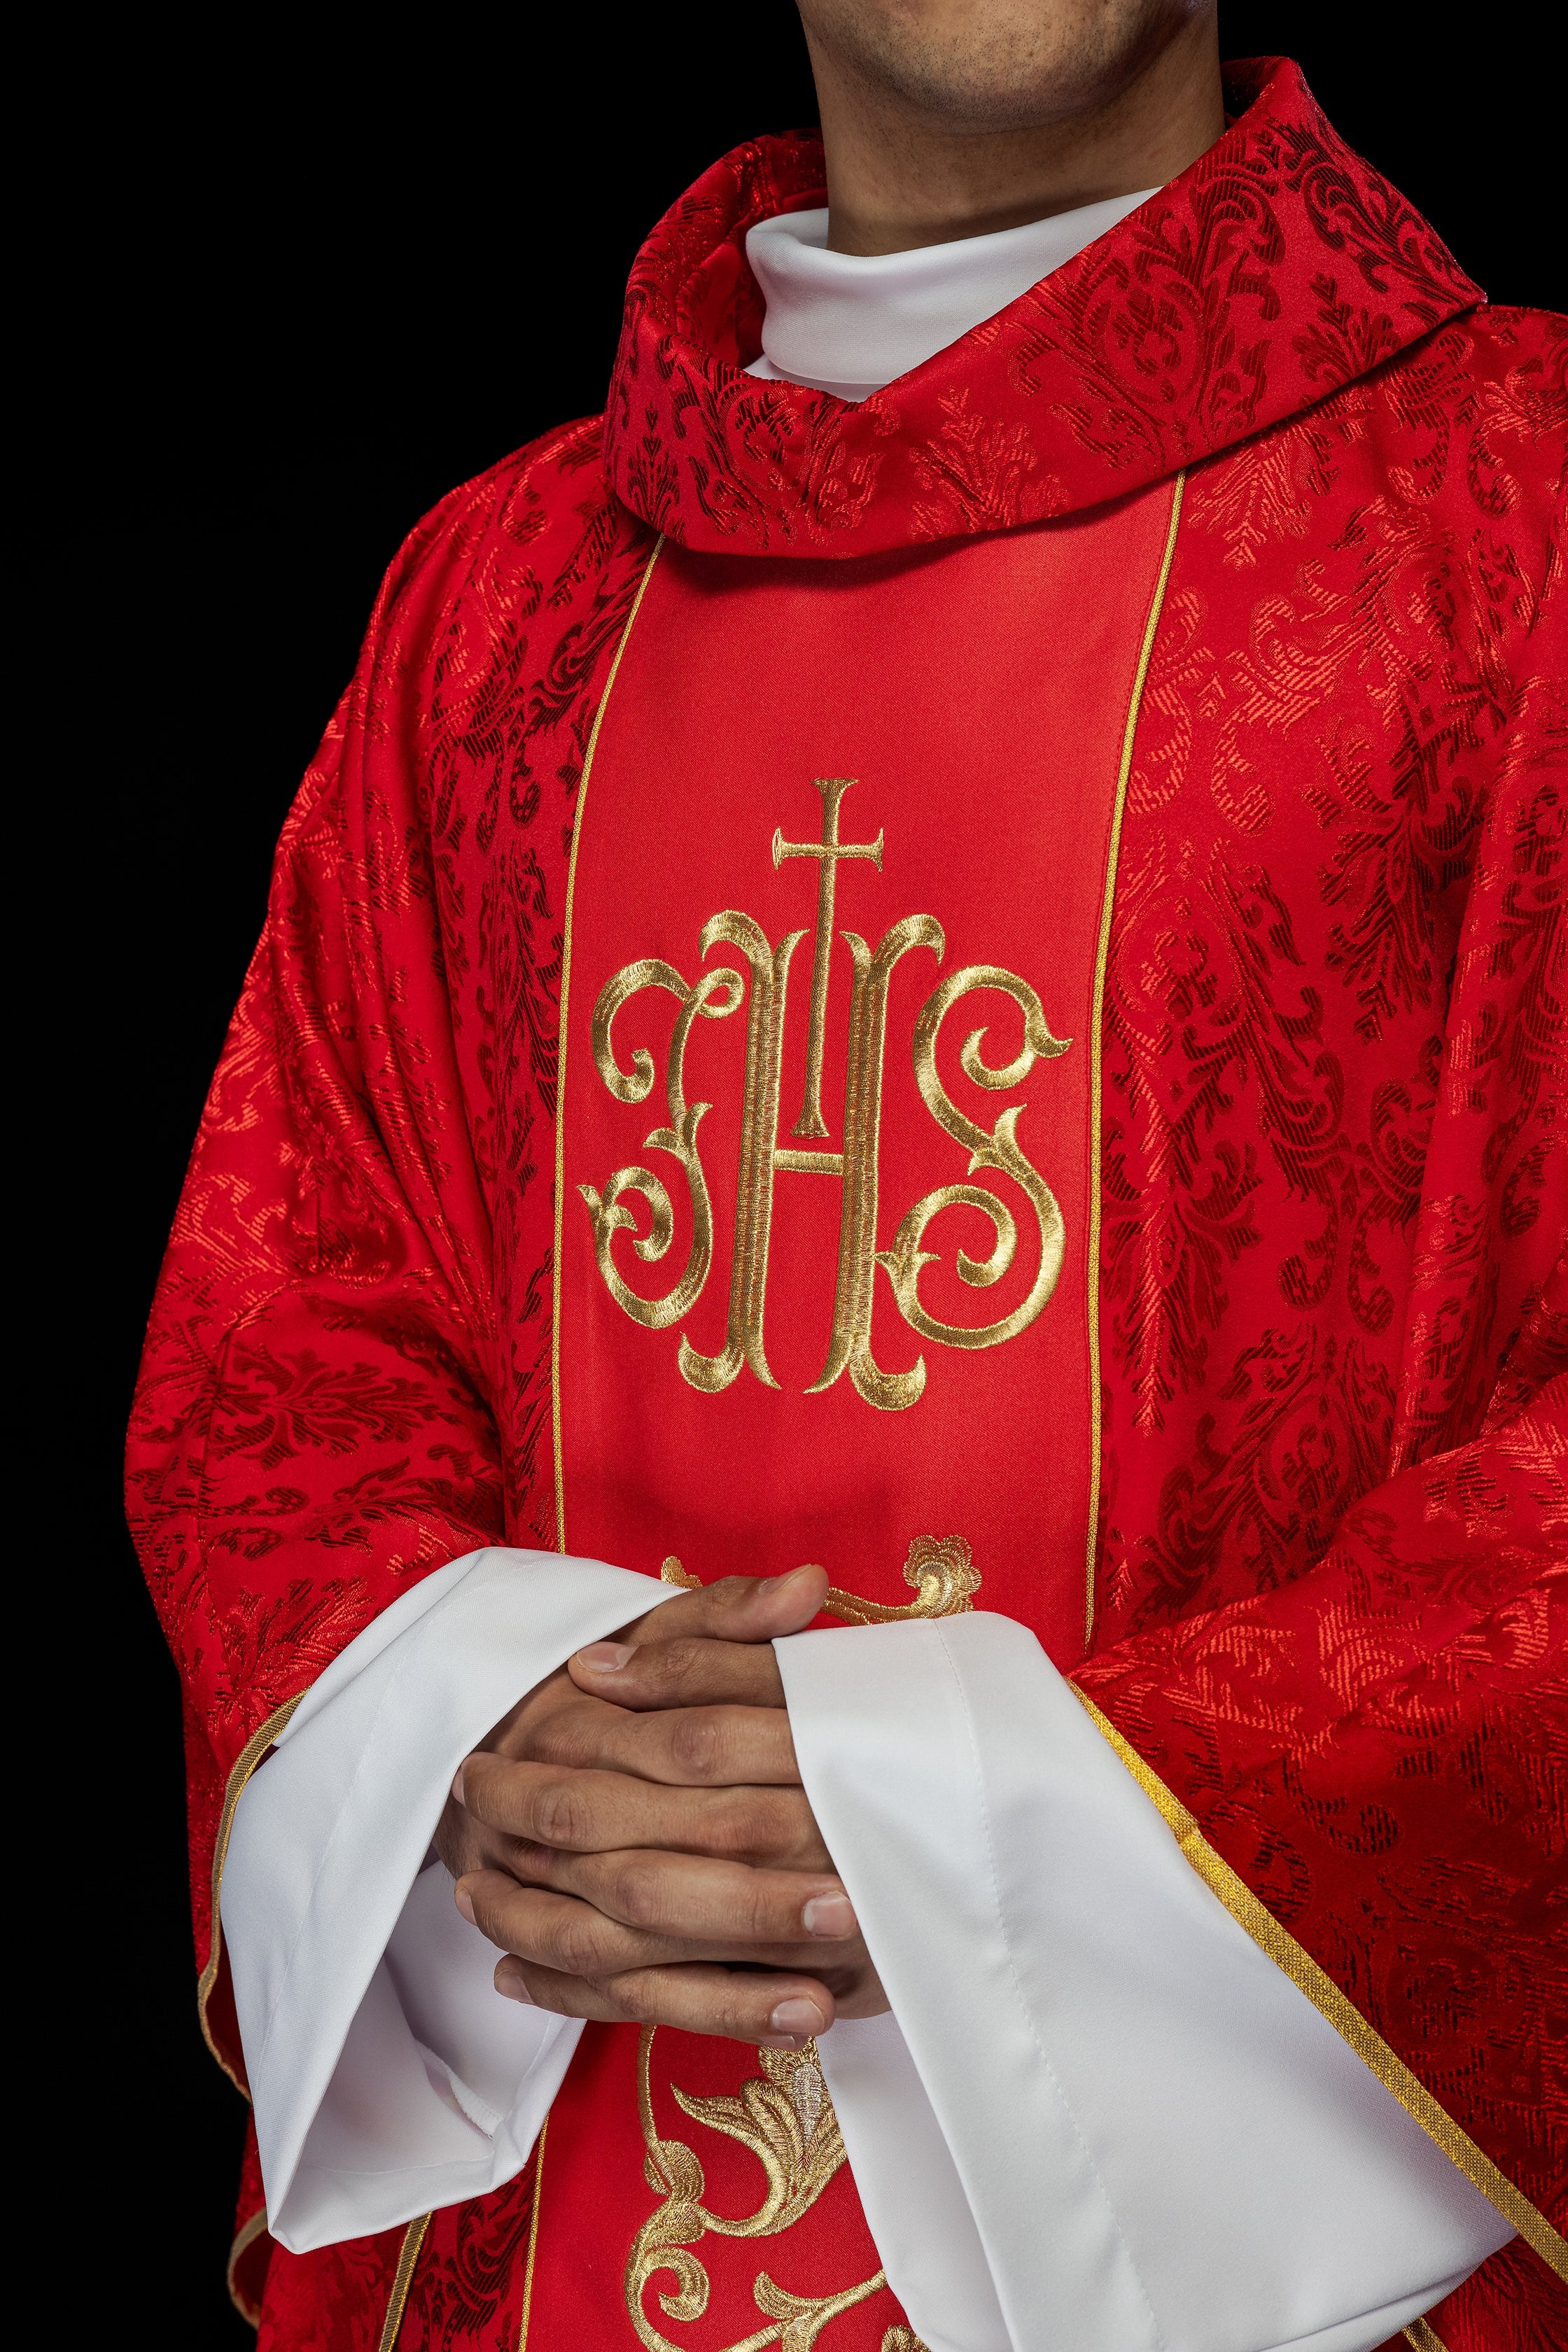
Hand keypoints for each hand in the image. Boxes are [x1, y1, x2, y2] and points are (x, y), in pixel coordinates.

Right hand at [438, 1565, 887, 2045]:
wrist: (484, 1747)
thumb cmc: (602, 1682)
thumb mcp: (655, 1628)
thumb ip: (730, 1614)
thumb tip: (807, 1584)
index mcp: (575, 1725)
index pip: (672, 1756)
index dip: (750, 1774)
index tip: (844, 1801)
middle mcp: (552, 1822)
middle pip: (649, 1876)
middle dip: (749, 1904)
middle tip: (852, 1914)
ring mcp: (549, 1898)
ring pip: (631, 1955)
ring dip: (731, 1984)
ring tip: (828, 1997)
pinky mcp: (572, 1953)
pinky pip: (631, 2003)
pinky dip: (711, 2015)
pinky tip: (798, 2023)